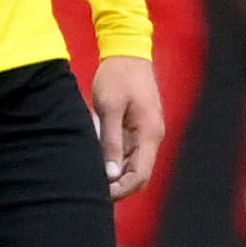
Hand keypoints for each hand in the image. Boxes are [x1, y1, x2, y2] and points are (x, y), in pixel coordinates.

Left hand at [91, 55, 165, 200]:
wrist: (127, 52)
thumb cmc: (117, 77)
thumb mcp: (109, 108)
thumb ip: (111, 142)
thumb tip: (111, 174)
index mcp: (150, 133)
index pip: (141, 175)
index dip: (122, 190)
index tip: (100, 194)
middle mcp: (153, 136)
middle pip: (140, 174)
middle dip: (119, 187)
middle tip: (92, 190)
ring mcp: (148, 132)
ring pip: (135, 165)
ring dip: (117, 175)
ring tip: (92, 175)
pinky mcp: (140, 127)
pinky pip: (130, 152)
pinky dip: (116, 161)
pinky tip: (97, 159)